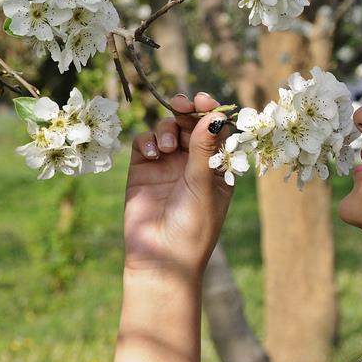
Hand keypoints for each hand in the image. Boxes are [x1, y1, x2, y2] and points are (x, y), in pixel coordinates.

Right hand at [123, 92, 234, 279]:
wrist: (161, 259)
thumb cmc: (193, 227)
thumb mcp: (203, 185)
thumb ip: (204, 149)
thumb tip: (212, 116)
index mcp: (217, 167)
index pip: (217, 132)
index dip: (212, 113)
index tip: (206, 101)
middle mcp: (193, 163)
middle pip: (191, 125)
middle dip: (188, 111)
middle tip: (183, 104)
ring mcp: (168, 165)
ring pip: (168, 130)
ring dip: (167, 129)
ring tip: (166, 147)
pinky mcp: (143, 170)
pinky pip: (145, 143)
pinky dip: (148, 140)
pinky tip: (152, 154)